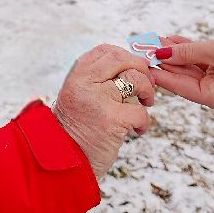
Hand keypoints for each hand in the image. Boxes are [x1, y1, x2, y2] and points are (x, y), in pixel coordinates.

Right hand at [52, 44, 154, 178]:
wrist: (65, 162)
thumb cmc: (78, 129)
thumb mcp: (79, 96)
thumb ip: (98, 79)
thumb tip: (133, 65)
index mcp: (77, 76)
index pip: (106, 51)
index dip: (126, 56)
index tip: (134, 68)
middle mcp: (85, 83)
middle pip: (123, 61)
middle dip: (142, 71)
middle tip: (147, 86)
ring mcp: (99, 101)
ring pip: (136, 81)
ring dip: (148, 92)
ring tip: (145, 105)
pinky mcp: (112, 121)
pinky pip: (141, 112)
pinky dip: (144, 122)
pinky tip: (137, 130)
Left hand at [149, 33, 213, 112]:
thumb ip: (187, 52)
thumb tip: (161, 51)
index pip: (182, 87)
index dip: (162, 75)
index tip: (145, 66)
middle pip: (184, 76)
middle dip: (166, 60)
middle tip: (146, 48)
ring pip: (191, 66)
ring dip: (174, 53)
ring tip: (156, 40)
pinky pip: (200, 60)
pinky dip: (187, 50)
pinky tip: (171, 40)